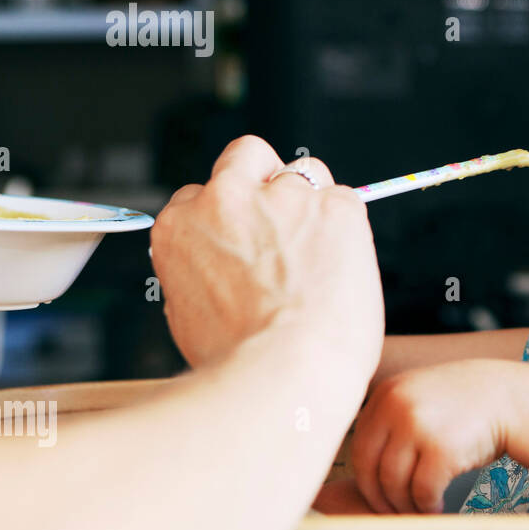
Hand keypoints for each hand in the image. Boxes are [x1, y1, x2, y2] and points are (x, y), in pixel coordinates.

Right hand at [150, 135, 383, 376]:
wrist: (286, 372)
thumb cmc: (240, 363)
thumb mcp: (188, 317)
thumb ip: (200, 274)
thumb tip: (217, 270)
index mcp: (180, 227)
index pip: (201, 194)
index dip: (229, 216)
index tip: (247, 238)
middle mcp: (225, 200)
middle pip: (246, 156)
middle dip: (265, 178)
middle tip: (287, 222)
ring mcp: (283, 197)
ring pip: (306, 173)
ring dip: (313, 203)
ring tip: (322, 255)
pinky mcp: (335, 205)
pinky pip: (345, 201)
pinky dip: (348, 227)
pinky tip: (344, 266)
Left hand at [350, 359, 518, 513]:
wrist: (510, 397)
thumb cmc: (462, 406)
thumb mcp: (418, 397)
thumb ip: (388, 423)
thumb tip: (354, 476)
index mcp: (386, 394)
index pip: (359, 448)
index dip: (366, 478)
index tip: (380, 495)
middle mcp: (397, 405)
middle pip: (370, 468)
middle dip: (381, 498)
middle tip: (394, 513)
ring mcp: (418, 426)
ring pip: (394, 484)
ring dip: (405, 506)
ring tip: (420, 510)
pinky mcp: (442, 448)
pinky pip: (423, 491)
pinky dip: (427, 506)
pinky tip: (437, 506)